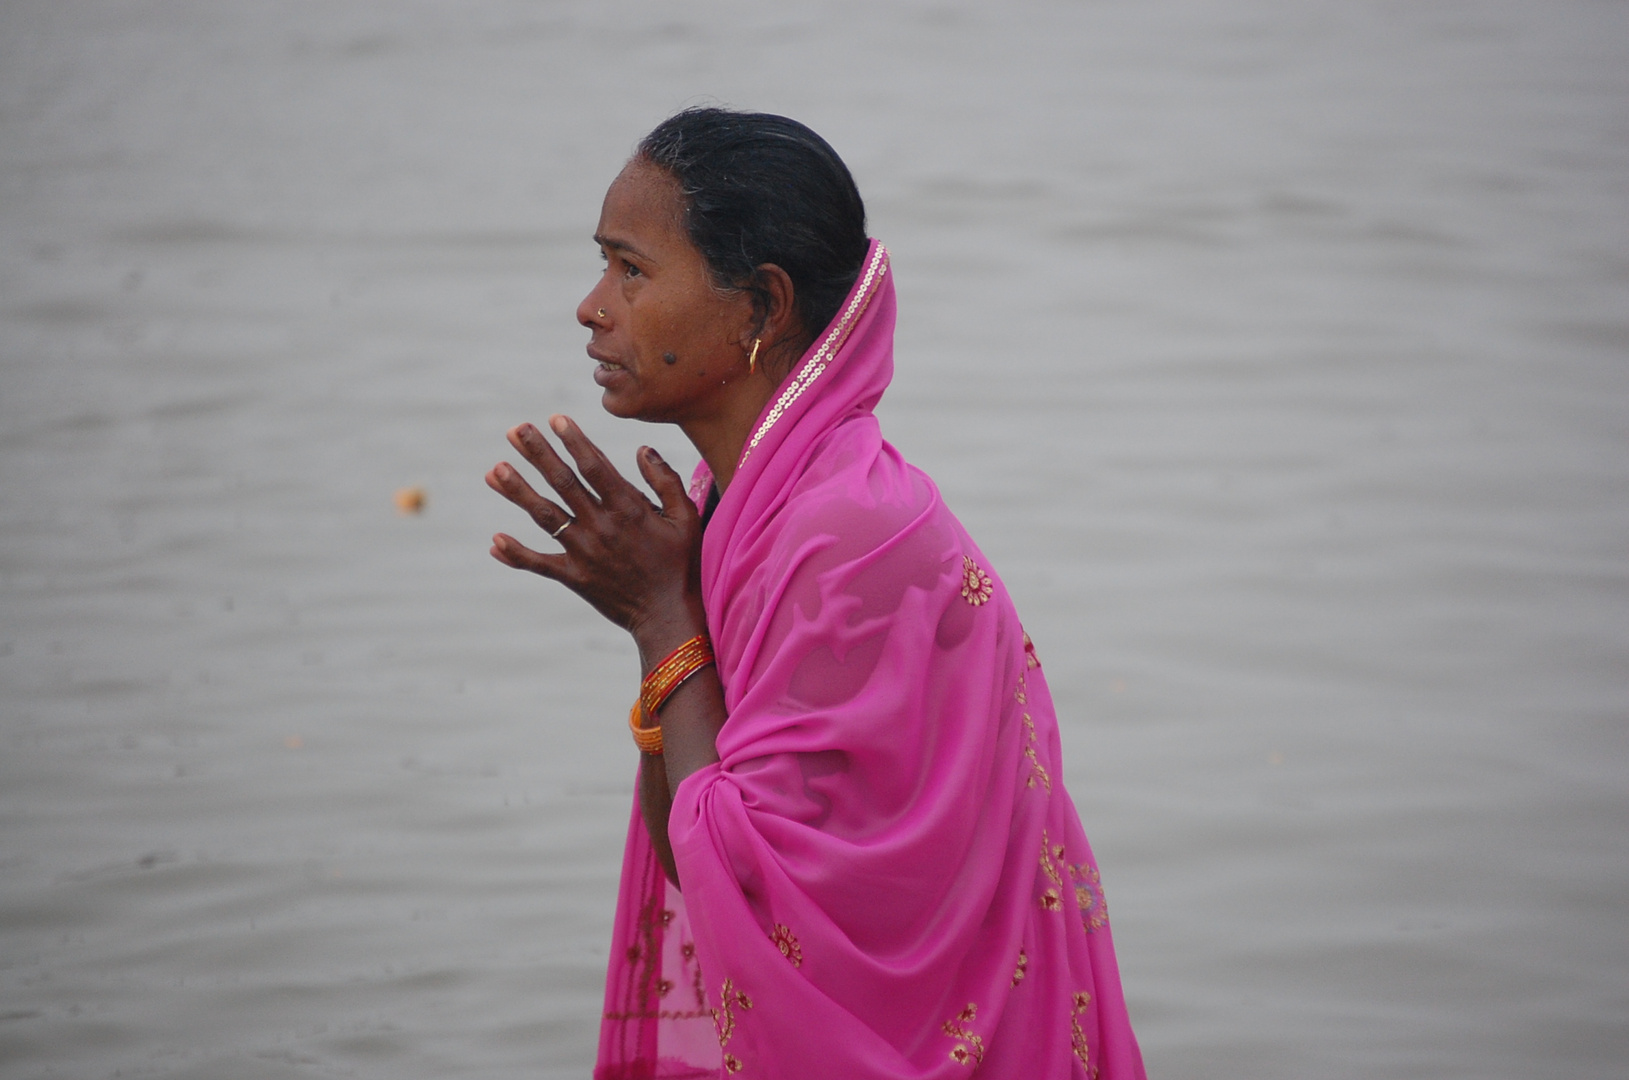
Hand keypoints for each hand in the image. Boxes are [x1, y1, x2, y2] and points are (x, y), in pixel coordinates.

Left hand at [486, 416, 703, 639]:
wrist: (669, 616)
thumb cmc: (682, 564)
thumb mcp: (687, 519)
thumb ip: (666, 481)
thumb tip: (642, 449)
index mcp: (629, 509)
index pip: (594, 466)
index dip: (573, 441)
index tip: (555, 419)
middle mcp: (602, 526)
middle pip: (562, 482)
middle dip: (537, 453)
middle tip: (515, 430)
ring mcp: (585, 553)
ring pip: (545, 515)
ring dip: (518, 491)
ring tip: (495, 470)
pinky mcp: (575, 577)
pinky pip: (540, 563)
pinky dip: (516, 553)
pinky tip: (495, 540)